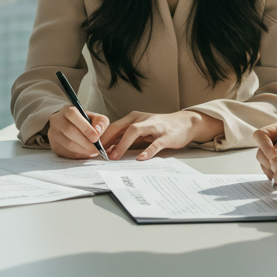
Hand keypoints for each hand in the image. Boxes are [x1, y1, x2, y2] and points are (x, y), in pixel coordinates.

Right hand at [47, 104, 110, 158]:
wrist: (70, 126)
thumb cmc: (84, 122)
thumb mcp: (95, 117)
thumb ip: (100, 122)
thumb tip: (98, 131)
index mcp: (67, 110)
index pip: (73, 115)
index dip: (85, 127)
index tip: (96, 138)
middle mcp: (57, 120)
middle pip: (69, 131)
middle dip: (85, 142)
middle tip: (96, 149)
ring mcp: (53, 133)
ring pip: (66, 143)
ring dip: (82, 150)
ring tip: (92, 152)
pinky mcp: (53, 145)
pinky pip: (65, 152)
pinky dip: (77, 155)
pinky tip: (85, 154)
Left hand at [102, 110, 223, 159]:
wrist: (184, 123)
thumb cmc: (160, 128)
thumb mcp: (141, 131)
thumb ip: (126, 138)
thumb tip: (110, 149)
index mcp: (134, 118)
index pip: (113, 127)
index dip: (101, 137)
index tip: (91, 149)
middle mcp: (142, 119)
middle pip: (120, 127)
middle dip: (107, 140)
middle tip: (98, 154)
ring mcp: (154, 126)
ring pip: (134, 132)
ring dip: (122, 144)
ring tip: (114, 156)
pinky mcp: (166, 135)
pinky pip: (155, 143)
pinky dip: (147, 151)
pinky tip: (141, 158)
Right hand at [253, 120, 276, 178]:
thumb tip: (276, 149)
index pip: (262, 135)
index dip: (264, 146)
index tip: (274, 156)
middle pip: (260, 149)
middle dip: (266, 161)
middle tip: (276, 171)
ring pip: (264, 161)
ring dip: (269, 170)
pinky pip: (271, 170)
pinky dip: (274, 176)